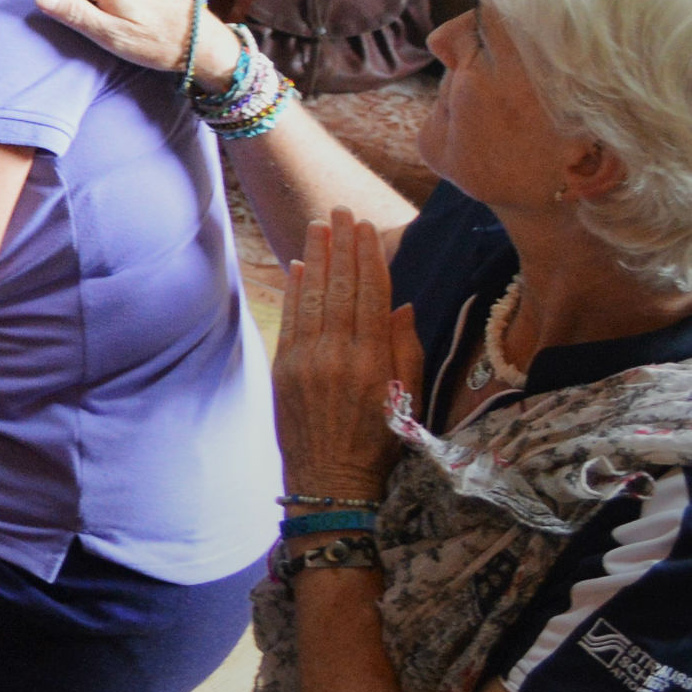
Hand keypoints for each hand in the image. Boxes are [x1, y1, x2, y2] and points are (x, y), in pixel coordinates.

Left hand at [274, 211, 413, 506]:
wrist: (331, 481)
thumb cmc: (379, 443)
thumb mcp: (407, 399)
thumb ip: (404, 350)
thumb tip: (402, 304)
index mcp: (372, 361)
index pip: (370, 296)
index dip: (369, 259)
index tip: (367, 228)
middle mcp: (336, 355)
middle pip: (339, 289)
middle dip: (341, 246)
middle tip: (341, 211)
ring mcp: (305, 361)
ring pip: (312, 298)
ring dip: (317, 258)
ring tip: (320, 225)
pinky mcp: (284, 369)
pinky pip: (291, 320)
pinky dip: (294, 291)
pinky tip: (299, 266)